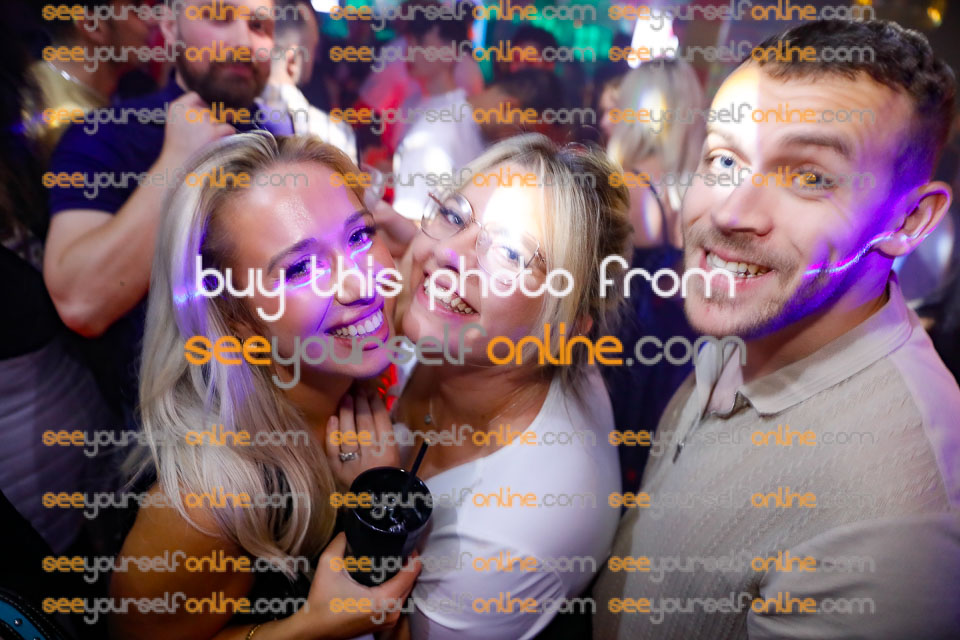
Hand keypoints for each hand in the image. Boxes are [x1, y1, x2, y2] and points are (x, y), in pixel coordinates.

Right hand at [159, 92, 234, 166]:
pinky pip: (228, 129)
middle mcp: (188, 111)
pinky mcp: (213, 132)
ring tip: (202, 145)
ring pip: (219, 120)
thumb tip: (231, 112)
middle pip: (209, 110)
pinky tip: (212, 146)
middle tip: (197, 139)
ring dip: (216, 131)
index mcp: (176, 107)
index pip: (195, 96)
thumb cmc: (180, 148)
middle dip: (209, 123)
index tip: (198, 121)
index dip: (201, 107)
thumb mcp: (180, 125)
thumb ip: (198, 112)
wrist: (178, 169)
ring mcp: (202, 121)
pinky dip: (225, 137)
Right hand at [296, 532, 420, 638]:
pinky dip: (397, 589)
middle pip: (411, 582)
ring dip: (403, 577)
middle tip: (399, 547)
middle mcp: (391, 613)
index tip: (406, 542)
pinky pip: (398, 602)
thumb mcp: (328, 566)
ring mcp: (389, 621)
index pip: (411, 573)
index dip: (412, 555)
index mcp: (384, 600)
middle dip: (408, 564)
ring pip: (406, 593)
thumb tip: (349, 530)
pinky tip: (387, 578)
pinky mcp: (384, 624)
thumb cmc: (321, 602)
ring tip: (395, 560)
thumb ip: (340, 543)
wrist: (314, 630)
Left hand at [324, 388, 400, 490]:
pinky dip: (332, 434)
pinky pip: (334, 450)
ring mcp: (353, 463)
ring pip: (349, 434)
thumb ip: (389, 432)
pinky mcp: (338, 469)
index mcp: (389, 453)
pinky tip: (332, 418)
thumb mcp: (395, 453)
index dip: (376, 405)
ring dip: (347, 413)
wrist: (375, 501)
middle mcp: (371, 457)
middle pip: (365, 425)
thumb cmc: (388, 474)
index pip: (382, 423)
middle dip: (361, 404)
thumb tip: (382, 405)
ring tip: (346, 397)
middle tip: (358, 388)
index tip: (372, 391)